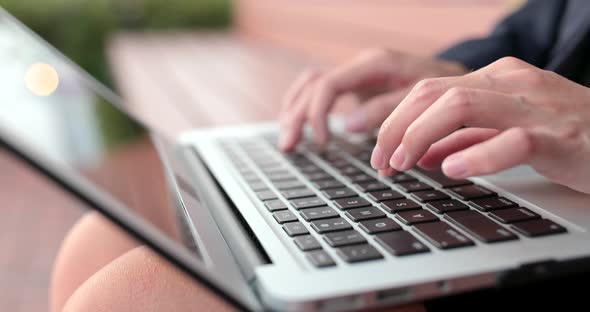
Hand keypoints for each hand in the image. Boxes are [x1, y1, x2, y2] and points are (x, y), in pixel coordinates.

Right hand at [278, 48, 467, 150]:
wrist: (457, 77)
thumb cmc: (445, 87)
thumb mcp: (422, 98)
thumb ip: (385, 110)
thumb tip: (348, 125)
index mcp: (373, 63)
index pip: (328, 84)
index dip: (318, 114)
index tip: (322, 142)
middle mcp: (359, 66)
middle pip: (313, 85)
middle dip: (297, 115)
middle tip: (289, 146)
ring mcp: (356, 76)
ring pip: (312, 86)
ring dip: (296, 110)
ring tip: (288, 139)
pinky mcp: (357, 88)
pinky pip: (322, 92)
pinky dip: (308, 108)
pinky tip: (302, 126)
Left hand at [371, 57, 589, 193]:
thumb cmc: (569, 137)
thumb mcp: (506, 132)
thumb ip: (465, 139)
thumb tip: (421, 154)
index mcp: (498, 78)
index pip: (428, 90)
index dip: (395, 122)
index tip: (380, 154)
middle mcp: (513, 83)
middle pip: (434, 94)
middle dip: (397, 128)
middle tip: (382, 163)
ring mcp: (538, 106)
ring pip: (463, 105)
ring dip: (421, 137)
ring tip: (403, 165)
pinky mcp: (561, 137)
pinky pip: (513, 139)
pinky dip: (478, 154)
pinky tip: (454, 170)